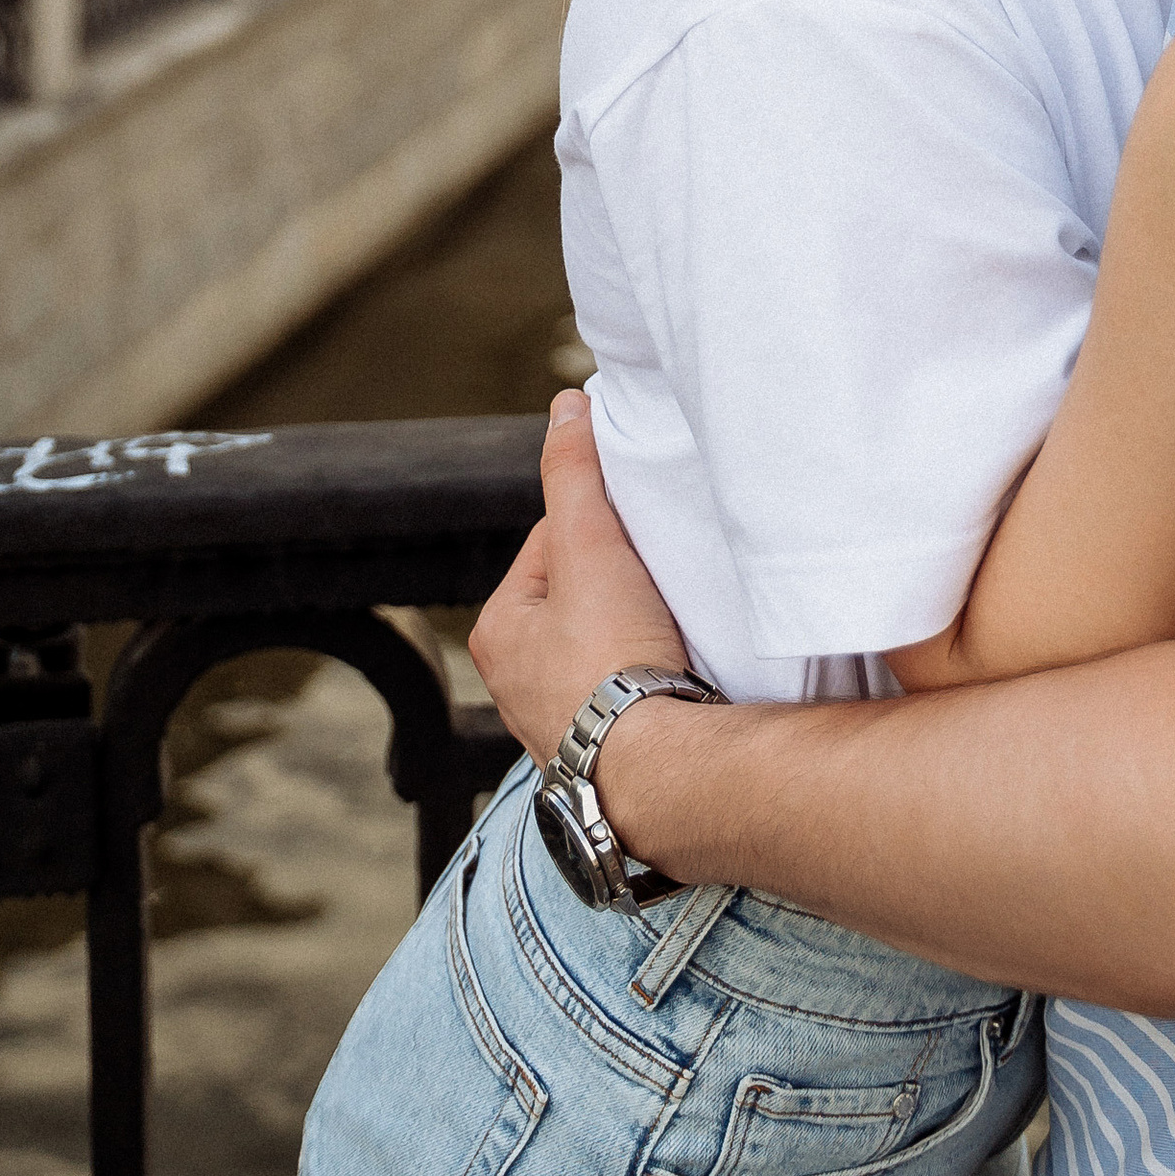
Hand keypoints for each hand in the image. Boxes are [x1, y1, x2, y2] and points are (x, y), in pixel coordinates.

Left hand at [467, 389, 694, 769]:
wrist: (656, 768)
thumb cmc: (612, 662)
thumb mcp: (590, 546)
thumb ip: (575, 474)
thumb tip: (566, 407)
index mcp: (497, 632)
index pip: (551, 546)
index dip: (598, 530)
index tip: (634, 540)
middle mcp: (516, 684)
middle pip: (580, 596)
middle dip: (620, 584)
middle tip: (657, 584)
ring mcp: (560, 722)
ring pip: (606, 645)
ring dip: (638, 631)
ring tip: (672, 627)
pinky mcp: (605, 750)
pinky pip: (628, 690)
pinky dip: (652, 676)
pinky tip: (677, 670)